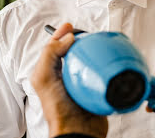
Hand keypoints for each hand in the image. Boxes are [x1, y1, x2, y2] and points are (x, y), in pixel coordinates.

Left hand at [31, 23, 107, 137]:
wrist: (79, 130)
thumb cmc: (59, 109)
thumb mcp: (45, 79)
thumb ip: (50, 55)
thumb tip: (68, 37)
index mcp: (51, 73)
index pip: (55, 48)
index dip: (61, 35)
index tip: (70, 26)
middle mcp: (66, 76)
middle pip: (73, 52)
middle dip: (79, 40)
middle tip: (87, 34)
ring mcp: (82, 82)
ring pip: (89, 61)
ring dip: (94, 51)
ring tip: (100, 43)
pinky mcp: (96, 88)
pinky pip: (102, 72)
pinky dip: (106, 64)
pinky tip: (110, 60)